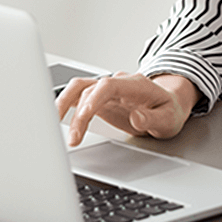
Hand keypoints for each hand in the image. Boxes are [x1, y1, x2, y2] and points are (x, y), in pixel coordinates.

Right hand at [56, 71, 199, 146]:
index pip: (108, 85)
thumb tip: (136, 117)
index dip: (93, 99)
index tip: (84, 115)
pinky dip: (64, 105)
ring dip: (63, 106)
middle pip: (89, 88)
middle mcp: (117, 83)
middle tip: (71, 138)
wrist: (168, 104)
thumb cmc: (168, 111)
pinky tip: (53, 119)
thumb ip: (152, 118)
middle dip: (76, 112)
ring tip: (52, 128)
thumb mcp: (168, 119)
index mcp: (135, 85)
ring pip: (78, 88)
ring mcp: (106, 89)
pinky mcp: (98, 98)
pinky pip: (77, 96)